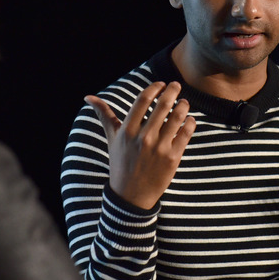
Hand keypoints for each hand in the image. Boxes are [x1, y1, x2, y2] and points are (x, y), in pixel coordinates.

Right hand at [85, 81, 196, 209]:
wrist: (131, 195)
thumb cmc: (120, 163)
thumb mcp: (111, 139)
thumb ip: (104, 115)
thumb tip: (88, 97)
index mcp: (127, 131)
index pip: (143, 100)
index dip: (154, 88)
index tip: (161, 84)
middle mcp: (143, 138)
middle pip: (162, 106)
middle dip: (172, 91)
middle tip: (176, 85)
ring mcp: (159, 148)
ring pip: (177, 117)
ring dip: (183, 105)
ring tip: (184, 102)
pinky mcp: (173, 158)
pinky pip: (186, 133)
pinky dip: (190, 122)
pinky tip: (190, 119)